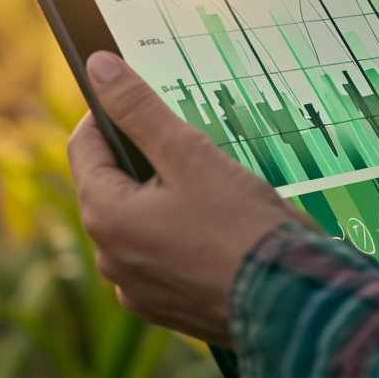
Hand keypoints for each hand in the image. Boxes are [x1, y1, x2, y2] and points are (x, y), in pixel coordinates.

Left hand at [68, 51, 312, 347]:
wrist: (294, 305)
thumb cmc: (243, 229)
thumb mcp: (189, 154)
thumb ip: (139, 109)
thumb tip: (100, 69)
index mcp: (105, 217)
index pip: (85, 146)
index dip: (109, 114)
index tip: (140, 100)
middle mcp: (110, 258)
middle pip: (112, 186)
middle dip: (144, 162)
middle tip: (192, 150)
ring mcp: (137, 289)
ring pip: (139, 224)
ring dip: (165, 202)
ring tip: (214, 194)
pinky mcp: (167, 308)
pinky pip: (162, 260)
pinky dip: (181, 240)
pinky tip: (219, 232)